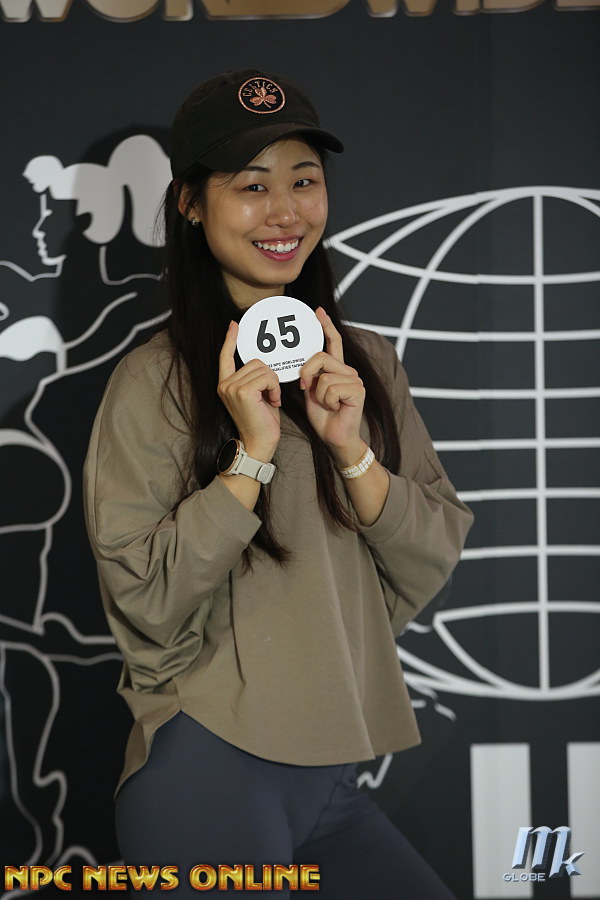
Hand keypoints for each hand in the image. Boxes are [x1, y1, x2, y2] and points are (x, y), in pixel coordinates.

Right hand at [218, 321, 280, 461]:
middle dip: (269, 376)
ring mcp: (232, 388)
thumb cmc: (261, 423)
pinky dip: (275, 388)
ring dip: (273, 384)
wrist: (259, 444)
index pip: (225, 357)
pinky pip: (267, 377)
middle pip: (255, 361)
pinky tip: (273, 402)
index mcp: (226, 385)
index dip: (230, 340)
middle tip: (270, 396)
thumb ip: (254, 380)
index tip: (234, 325)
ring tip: (271, 401)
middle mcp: (225, 385)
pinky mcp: (243, 392)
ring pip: (263, 369)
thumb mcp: (256, 396)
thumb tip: (261, 363)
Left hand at [299, 308, 365, 462]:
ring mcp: (356, 380)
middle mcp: (349, 371)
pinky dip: (327, 401)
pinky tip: (336, 408)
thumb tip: (301, 361)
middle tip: (306, 388)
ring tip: (328, 405)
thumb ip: (309, 374)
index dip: (326, 326)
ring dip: (318, 395)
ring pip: (323, 376)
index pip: (333, 342)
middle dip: (306, 373)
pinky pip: (330, 387)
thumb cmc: (323, 416)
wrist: (335, 438)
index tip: (317, 311)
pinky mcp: (358, 390)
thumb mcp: (311, 391)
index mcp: (338, 369)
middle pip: (320, 357)